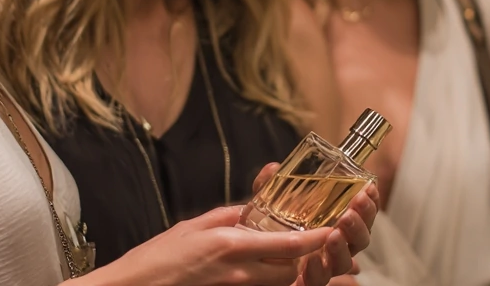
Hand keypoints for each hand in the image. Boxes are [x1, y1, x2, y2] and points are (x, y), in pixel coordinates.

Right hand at [101, 205, 331, 285]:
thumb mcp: (194, 226)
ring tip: (275, 258)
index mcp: (230, 245)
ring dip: (282, 272)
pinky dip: (263, 281)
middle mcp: (237, 272)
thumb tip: (251, 210)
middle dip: (299, 259)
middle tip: (298, 243)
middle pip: (289, 270)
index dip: (316, 238)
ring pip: (276, 284)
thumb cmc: (156, 257)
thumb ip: (229, 217)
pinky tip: (254, 271)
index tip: (333, 229)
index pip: (289, 243)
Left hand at [252, 163, 380, 284]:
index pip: (361, 215)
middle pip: (360, 239)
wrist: (254, 258)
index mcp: (335, 225)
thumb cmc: (269, 230)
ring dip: (343, 247)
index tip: (369, 189)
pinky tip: (313, 258)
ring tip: (335, 233)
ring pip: (345, 261)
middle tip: (352, 209)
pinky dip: (318, 269)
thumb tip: (273, 167)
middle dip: (361, 223)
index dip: (370, 203)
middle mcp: (334, 246)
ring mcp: (324, 265)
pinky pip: (320, 280)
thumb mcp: (268, 203)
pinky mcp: (309, 280)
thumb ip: (270, 186)